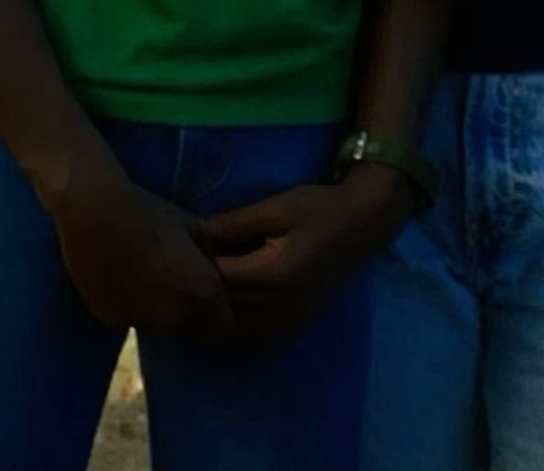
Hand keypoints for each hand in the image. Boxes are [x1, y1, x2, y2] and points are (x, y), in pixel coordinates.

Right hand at [47, 171, 233, 338]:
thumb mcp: (192, 225)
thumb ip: (209, 251)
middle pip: (193, 327)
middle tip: (182, 279)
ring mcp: (142, 323)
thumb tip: (218, 262)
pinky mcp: (112, 321)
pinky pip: (133, 319)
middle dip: (194, 310)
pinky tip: (127, 279)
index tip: (216, 294)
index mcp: (202, 294)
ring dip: (163, 309)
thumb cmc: (148, 213)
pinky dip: (136, 306)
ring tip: (152, 275)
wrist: (93, 216)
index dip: (222, 310)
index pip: (226, 325)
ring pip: (162, 325)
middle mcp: (176, 318)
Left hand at [203, 164, 411, 342]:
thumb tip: (197, 232)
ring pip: (234, 330)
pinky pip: (252, 336)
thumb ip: (236, 223)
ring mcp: (287, 322)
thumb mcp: (276, 206)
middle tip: (183, 272)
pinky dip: (232, 325)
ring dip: (212, 314)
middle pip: (222, 309)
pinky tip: (222, 304)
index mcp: (274, 275)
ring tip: (198, 289)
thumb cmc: (319, 209)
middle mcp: (279, 307)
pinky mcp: (292, 325)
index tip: (182, 251)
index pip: (219, 281)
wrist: (361, 226)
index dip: (196, 268)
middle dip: (201, 292)